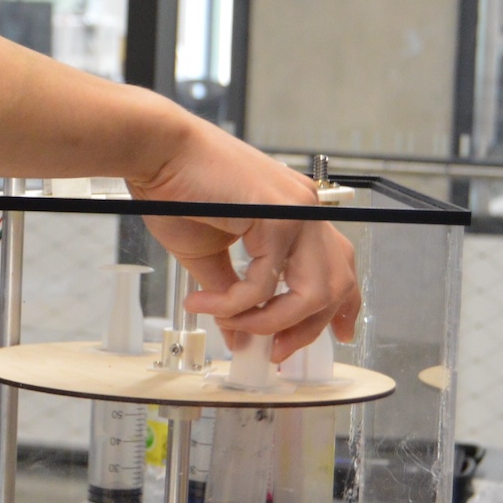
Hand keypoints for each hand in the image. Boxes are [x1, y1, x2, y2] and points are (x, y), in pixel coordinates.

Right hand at [129, 118, 360, 359]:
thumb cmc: (176, 189)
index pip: (339, 264)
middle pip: (336, 285)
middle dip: (306, 328)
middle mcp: (308, 210)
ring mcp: (298, 212)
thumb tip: (240, 334)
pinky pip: (264, 282)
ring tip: (233, 327)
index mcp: (298, 213)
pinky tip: (204, 304)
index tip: (340, 334)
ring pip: (312, 292)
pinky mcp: (277, 217)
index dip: (345, 305)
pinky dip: (234, 303)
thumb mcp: (209, 253)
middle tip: (273, 351)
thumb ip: (232, 294)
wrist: (157, 152)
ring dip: (271, 322)